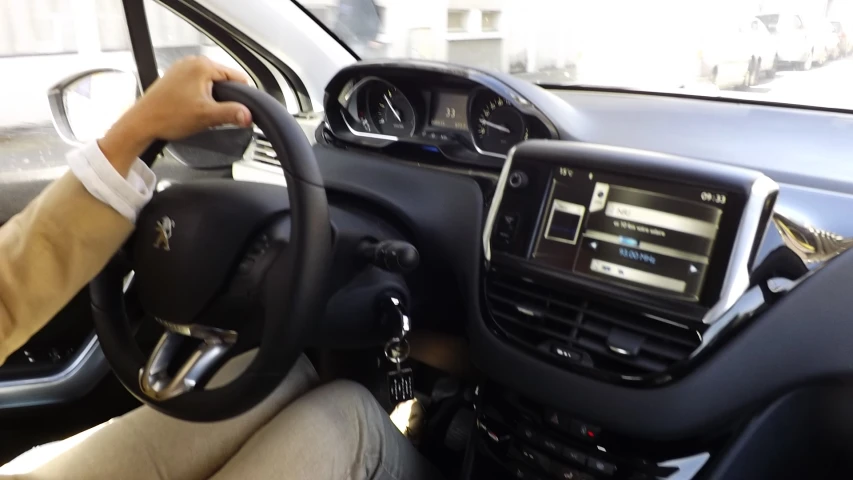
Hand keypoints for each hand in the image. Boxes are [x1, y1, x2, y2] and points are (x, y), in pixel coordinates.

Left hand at [99, 56, 252, 175]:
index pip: (238, 77)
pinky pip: (198, 85)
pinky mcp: (175, 77)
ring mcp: (182, 68)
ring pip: (211, 84)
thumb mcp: (207, 116)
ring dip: (212, 98)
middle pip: (224, 80)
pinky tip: (191, 109)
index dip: (242, 96)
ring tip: (200, 111)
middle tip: (214, 113)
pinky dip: (200, 97)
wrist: (142, 123)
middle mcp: (192, 62)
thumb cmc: (168, 116)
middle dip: (225, 97)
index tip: (238, 110)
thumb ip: (232, 114)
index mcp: (203, 66)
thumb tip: (249, 115)